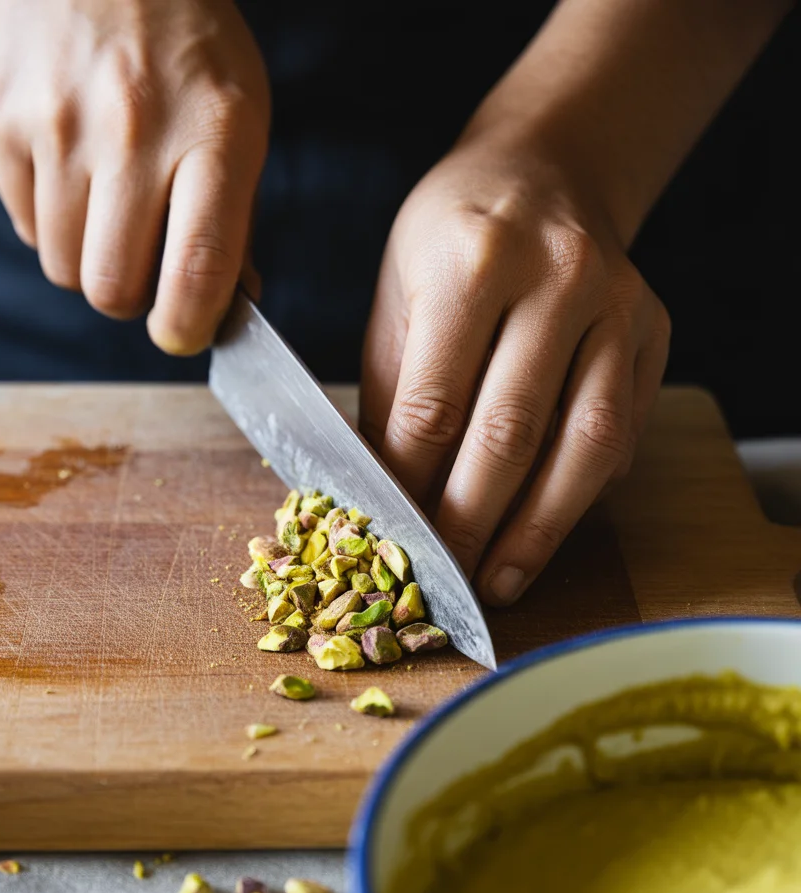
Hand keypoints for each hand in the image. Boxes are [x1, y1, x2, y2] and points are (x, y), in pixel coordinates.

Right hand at [0, 0, 268, 353]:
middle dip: (133, 299)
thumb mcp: (242, 119)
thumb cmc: (188, 46)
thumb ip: (235, 218)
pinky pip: (25, 225)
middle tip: (148, 268)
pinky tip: (75, 179)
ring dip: (91, 262)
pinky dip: (51, 224)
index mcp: (213, 136)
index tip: (186, 333)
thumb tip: (225, 305)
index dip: (188, 326)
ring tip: (112, 213)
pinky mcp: (2, 118)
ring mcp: (59, 125)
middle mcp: (133, 132)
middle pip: (113, 288)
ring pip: (64, 267)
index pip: (196, 270)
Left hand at [360, 131, 669, 605]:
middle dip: (471, 522)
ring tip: (501, 580)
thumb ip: (391, 393)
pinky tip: (545, 529)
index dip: (410, 485)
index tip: (390, 537)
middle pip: (510, 433)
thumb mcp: (398, 295)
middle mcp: (559, 277)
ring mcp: (619, 306)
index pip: (435, 404)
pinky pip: (620, 434)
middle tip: (443, 577)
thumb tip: (380, 493)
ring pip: (583, 445)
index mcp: (473, 260)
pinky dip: (581, 493)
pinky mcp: (652, 335)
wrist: (545, 171)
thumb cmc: (453, 239)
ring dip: (538, 529)